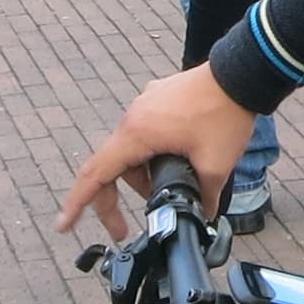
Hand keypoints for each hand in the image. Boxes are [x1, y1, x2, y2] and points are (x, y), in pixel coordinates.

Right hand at [56, 62, 258, 236]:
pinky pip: (144, 133)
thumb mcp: (216, 166)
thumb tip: (203, 218)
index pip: (97, 174)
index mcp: (138, 134)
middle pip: (112, 167)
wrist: (241, 73)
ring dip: (141, 176)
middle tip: (123, 230)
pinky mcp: (158, 100)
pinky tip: (178, 160)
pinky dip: (151, 154)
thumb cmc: (225, 114)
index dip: (78, 202)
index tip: (63, 225)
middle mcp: (133, 118)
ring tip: (172, 188)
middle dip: (114, 200)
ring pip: (131, 152)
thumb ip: (204, 198)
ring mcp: (144, 106)